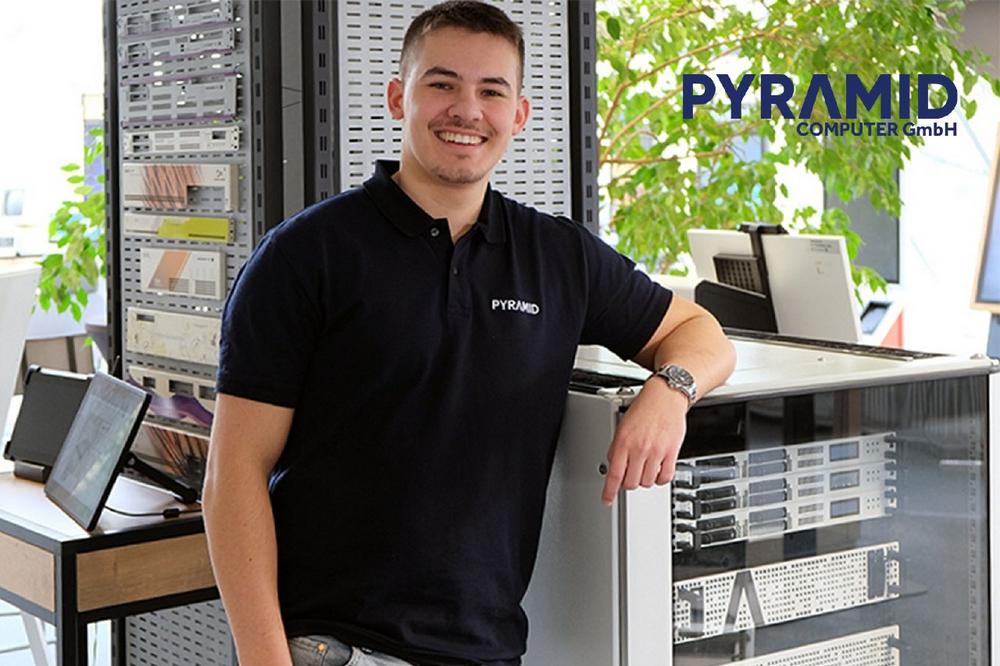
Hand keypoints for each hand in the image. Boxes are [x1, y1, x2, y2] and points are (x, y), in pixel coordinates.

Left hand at [601, 377, 687, 505]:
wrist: (665, 397)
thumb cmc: (644, 408)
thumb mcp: (622, 426)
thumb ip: (617, 448)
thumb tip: (614, 466)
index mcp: (623, 441)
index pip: (614, 474)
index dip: (609, 491)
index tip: (607, 500)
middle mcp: (639, 448)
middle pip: (631, 483)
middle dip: (628, 483)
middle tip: (630, 476)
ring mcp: (656, 451)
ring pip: (647, 482)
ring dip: (644, 479)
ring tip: (645, 468)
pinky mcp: (671, 452)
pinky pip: (665, 477)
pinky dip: (660, 478)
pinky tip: (658, 471)